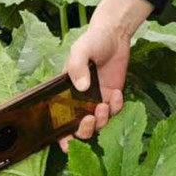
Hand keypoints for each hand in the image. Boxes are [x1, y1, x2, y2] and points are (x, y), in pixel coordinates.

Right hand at [59, 0, 150, 152]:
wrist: (115, 34)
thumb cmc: (92, 41)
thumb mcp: (80, 50)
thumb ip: (77, 66)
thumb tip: (81, 87)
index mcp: (65, 93)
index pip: (59, 120)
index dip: (61, 136)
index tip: (65, 142)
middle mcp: (80, 101)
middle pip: (80, 129)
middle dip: (85, 130)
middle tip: (90, 119)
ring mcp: (97, 100)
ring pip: (99, 124)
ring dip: (102, 120)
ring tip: (104, 104)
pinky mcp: (112, 97)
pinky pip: (115, 112)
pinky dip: (117, 107)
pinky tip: (117, 93)